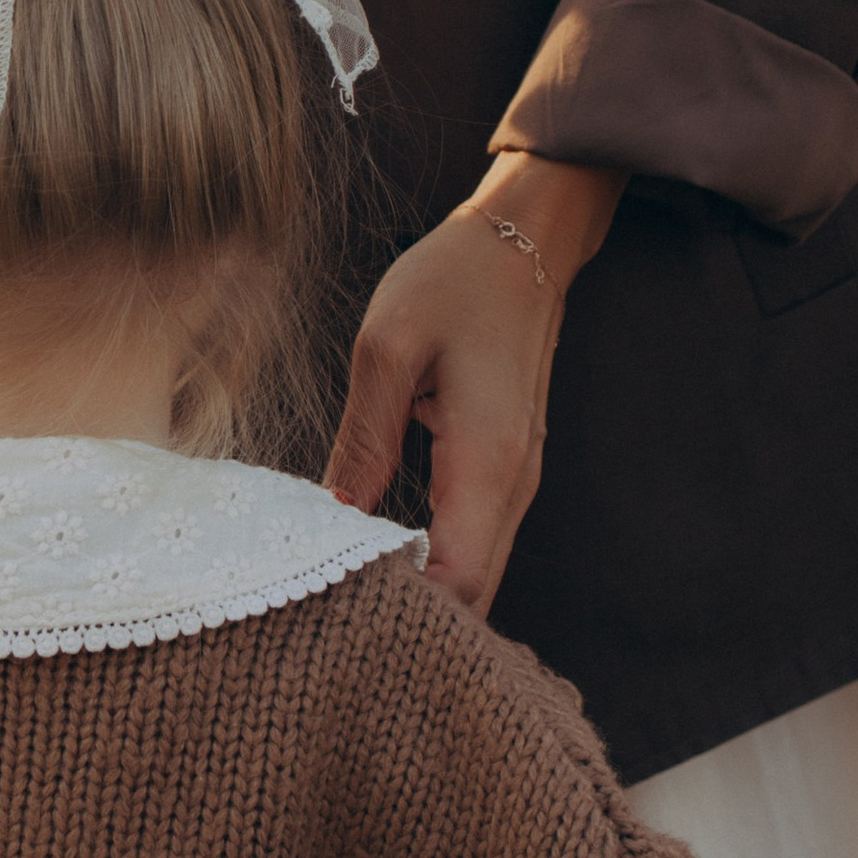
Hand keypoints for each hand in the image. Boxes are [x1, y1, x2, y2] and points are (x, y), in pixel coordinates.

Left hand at [326, 156, 624, 607]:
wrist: (524, 242)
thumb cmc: (454, 282)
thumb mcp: (388, 349)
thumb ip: (365, 438)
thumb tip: (337, 513)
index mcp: (489, 462)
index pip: (459, 579)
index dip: (408, 609)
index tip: (341, 609)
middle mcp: (514, 484)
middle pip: (474, 592)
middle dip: (414, 616)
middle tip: (333, 616)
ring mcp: (516, 478)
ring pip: (476, 569)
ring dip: (422, 588)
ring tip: (347, 590)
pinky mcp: (505, 467)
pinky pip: (474, 537)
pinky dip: (433, 558)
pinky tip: (380, 554)